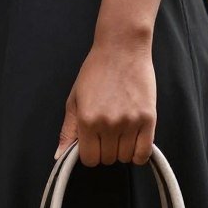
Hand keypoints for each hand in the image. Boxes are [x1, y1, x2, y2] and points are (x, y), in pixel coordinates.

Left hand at [57, 40, 155, 166]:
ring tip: (121, 133)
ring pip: (125, 157)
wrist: (122, 48)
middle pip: (107, 159)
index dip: (91, 154)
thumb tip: (59, 156)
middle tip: (108, 133)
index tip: (94, 143)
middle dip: (106, 150)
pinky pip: (144, 153)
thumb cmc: (96, 71)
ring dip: (122, 150)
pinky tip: (135, 142)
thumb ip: (68, 130)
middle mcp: (108, 124)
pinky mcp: (148, 119)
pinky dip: (139, 154)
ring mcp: (130, 123)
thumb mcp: (75, 99)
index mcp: (87, 120)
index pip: (89, 159)